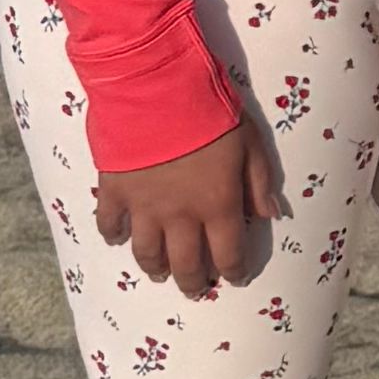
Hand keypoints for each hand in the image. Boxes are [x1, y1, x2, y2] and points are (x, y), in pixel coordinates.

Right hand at [95, 117, 282, 300]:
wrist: (156, 88)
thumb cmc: (210, 111)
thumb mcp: (250, 142)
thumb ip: (259, 182)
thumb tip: (269, 216)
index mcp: (217, 204)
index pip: (228, 254)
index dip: (233, 271)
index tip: (235, 278)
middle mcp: (180, 216)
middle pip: (186, 264)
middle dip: (194, 282)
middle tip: (197, 290)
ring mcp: (143, 207)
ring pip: (147, 253)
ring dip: (155, 268)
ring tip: (159, 274)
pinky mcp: (114, 192)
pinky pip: (109, 224)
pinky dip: (112, 235)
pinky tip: (116, 240)